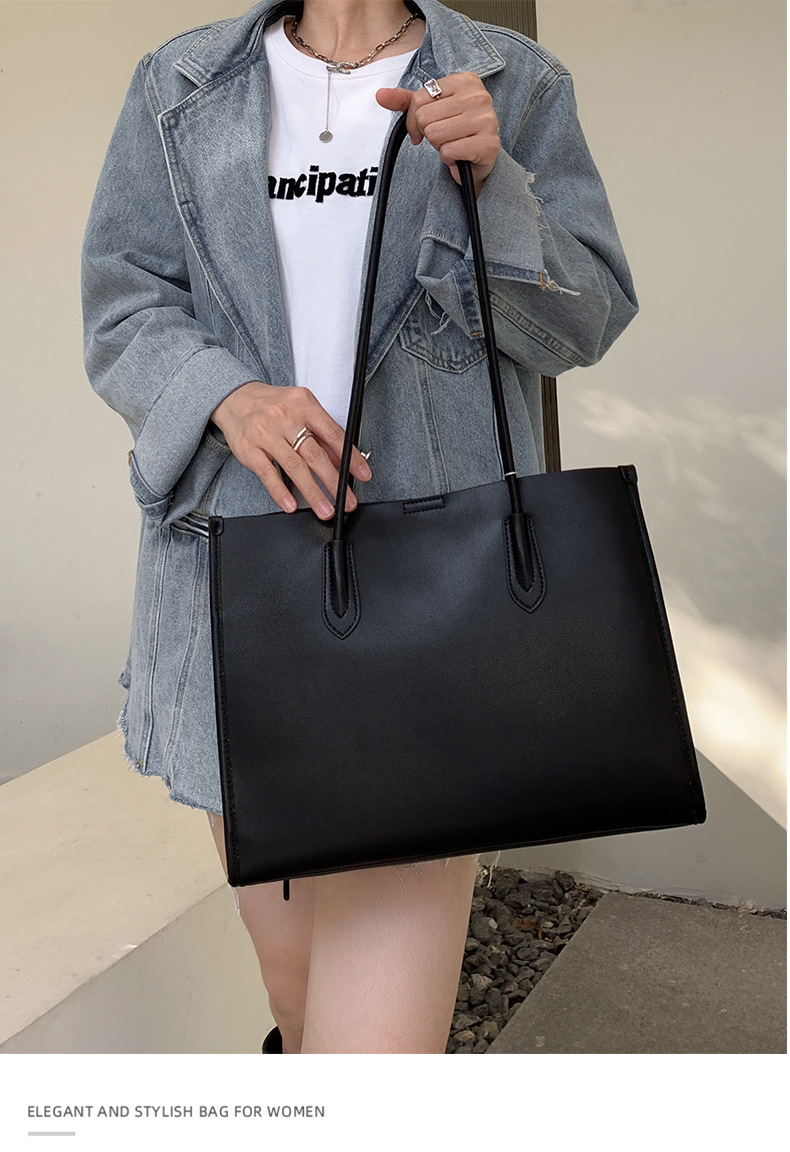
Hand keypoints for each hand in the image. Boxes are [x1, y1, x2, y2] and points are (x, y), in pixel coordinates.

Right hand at [210, 382, 370, 517]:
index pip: (333, 434)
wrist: (236, 399)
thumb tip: (344, 459)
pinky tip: (291, 505)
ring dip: (312, 492)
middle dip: (334, 482)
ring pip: (294, 467)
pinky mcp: (249, 449)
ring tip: (325, 509)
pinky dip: (281, 492)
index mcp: (304, 405)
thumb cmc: (274, 406)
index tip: (362, 475)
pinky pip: (268, 474)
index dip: (350, 457)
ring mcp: (266, 434)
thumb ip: (322, 433)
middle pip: (315, 454)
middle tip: (347, 501)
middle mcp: (285, 418)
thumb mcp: (301, 409)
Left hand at [376, 73, 499, 194]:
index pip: (420, 99)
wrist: (478, 158)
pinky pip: (448, 151)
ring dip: (439, 146)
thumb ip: (406, 101)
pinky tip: (460, 155)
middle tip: (444, 137)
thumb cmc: (454, 130)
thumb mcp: (430, 110)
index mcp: (465, 80)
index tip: (426, 128)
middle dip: (428, 133)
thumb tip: (380, 95)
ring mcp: (487, 119)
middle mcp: (479, 96)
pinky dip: (448, 158)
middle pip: (425, 118)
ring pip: (435, 135)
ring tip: (452, 144)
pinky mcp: (488, 144)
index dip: (415, 120)